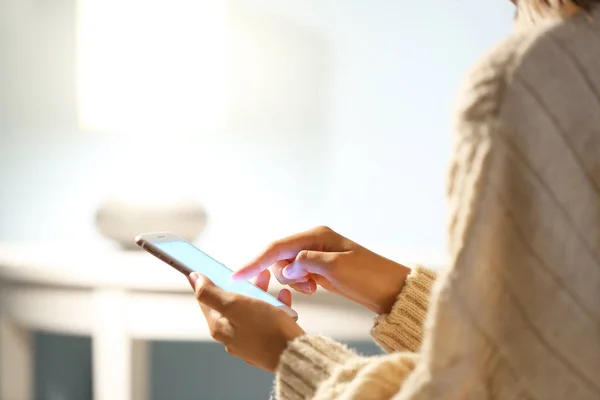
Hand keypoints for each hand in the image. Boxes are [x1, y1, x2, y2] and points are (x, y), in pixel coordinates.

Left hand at [189, 270, 303, 371]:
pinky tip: (282, 297)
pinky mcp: (267, 342)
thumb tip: (193, 279)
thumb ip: (211, 293)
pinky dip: (274, 306)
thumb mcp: (234, 305)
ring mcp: (250, 340)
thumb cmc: (266, 330)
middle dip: (241, 285)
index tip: (213, 267)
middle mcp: (231, 336)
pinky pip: (267, 319)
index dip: (208, 281)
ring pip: (251, 309)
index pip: (206, 300)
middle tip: (251, 272)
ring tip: (268, 280)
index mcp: (219, 327)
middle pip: (231, 303)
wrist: (294, 354)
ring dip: (259, 293)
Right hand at [232, 226, 409, 314]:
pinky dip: (300, 285)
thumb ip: (306, 263)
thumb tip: (286, 268)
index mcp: (316, 236)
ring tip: (312, 289)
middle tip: (300, 287)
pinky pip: (299, 276)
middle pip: (280, 257)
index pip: (277, 247)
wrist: (393, 291)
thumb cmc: (369, 277)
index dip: (255, 261)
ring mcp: (318, 256)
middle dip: (282, 274)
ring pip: (288, 269)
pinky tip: (314, 289)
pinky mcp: (321, 270)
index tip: (237, 276)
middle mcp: (314, 242)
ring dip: (293, 282)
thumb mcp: (335, 268)